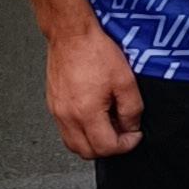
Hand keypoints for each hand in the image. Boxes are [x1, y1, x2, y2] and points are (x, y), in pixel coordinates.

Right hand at [45, 24, 141, 158]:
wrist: (72, 36)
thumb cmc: (96, 52)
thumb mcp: (126, 81)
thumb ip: (132, 109)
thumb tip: (131, 127)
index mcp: (85, 112)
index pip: (105, 147)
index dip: (126, 145)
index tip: (135, 135)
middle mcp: (66, 116)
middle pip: (86, 152)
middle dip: (109, 148)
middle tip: (124, 133)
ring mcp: (56, 112)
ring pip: (73, 144)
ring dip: (93, 142)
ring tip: (111, 123)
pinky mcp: (53, 105)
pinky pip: (66, 130)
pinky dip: (82, 131)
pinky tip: (96, 115)